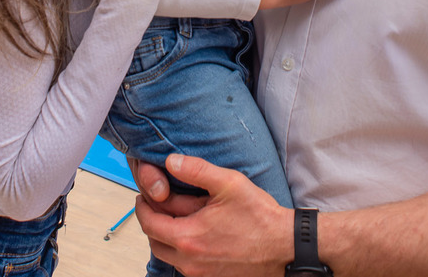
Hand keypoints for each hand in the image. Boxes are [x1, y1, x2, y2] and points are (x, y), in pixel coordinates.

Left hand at [135, 154, 292, 276]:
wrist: (285, 247)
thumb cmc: (261, 218)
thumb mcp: (229, 183)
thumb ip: (196, 170)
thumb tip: (170, 162)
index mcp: (189, 237)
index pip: (149, 223)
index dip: (143, 206)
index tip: (144, 195)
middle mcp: (190, 260)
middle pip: (154, 241)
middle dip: (152, 221)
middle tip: (158, 204)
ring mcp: (200, 273)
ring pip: (168, 255)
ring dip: (166, 236)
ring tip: (177, 217)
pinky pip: (185, 265)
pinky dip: (181, 248)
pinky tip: (195, 232)